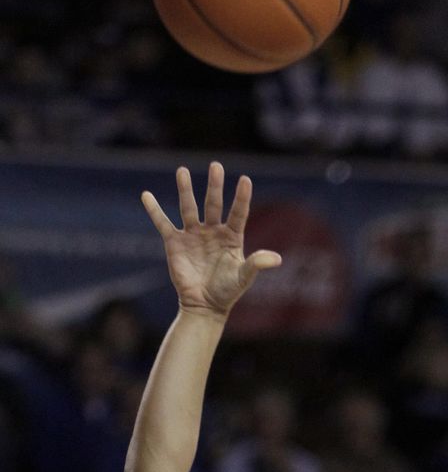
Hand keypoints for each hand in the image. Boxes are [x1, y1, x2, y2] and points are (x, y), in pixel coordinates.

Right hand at [141, 162, 280, 317]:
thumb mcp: (244, 277)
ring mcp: (193, 235)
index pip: (238, 213)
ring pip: (188, 207)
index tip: (245, 179)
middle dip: (214, 186)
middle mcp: (212, 231)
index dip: (241, 197)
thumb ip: (257, 264)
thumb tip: (277, 259)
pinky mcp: (175, 242)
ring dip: (185, 189)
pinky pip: (163, 223)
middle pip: (213, 204)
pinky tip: (146, 195)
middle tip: (215, 165)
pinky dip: (154, 210)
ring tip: (182, 170)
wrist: (204, 305)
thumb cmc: (227, 291)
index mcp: (231, 237)